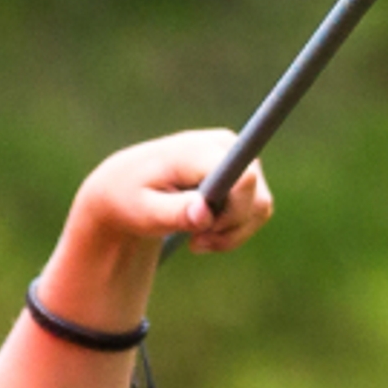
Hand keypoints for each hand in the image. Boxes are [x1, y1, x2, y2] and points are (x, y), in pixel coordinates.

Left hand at [68, 130, 275, 263]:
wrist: (126, 187)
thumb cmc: (130, 199)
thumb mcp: (143, 212)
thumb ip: (174, 212)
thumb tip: (205, 214)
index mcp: (200, 149)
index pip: (244, 178)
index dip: (234, 213)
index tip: (206, 229)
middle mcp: (228, 145)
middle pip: (257, 198)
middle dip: (229, 229)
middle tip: (195, 242)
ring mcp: (239, 158)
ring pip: (261, 207)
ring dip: (231, 234)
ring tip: (196, 241)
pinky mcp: (243, 173)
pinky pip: (256, 211)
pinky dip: (234, 231)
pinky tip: (205, 234)